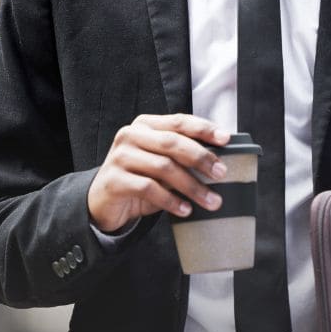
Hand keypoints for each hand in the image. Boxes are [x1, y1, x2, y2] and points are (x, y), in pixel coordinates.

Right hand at [87, 114, 229, 232]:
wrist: (103, 202)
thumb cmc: (140, 179)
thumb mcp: (161, 162)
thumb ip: (181, 156)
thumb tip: (219, 162)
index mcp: (146, 125)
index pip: (179, 121)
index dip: (204, 129)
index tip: (226, 139)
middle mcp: (131, 135)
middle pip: (173, 143)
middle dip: (201, 158)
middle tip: (222, 174)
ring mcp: (120, 156)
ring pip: (164, 167)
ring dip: (192, 186)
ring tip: (211, 201)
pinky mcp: (114, 180)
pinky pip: (149, 188)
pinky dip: (171, 201)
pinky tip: (185, 210)